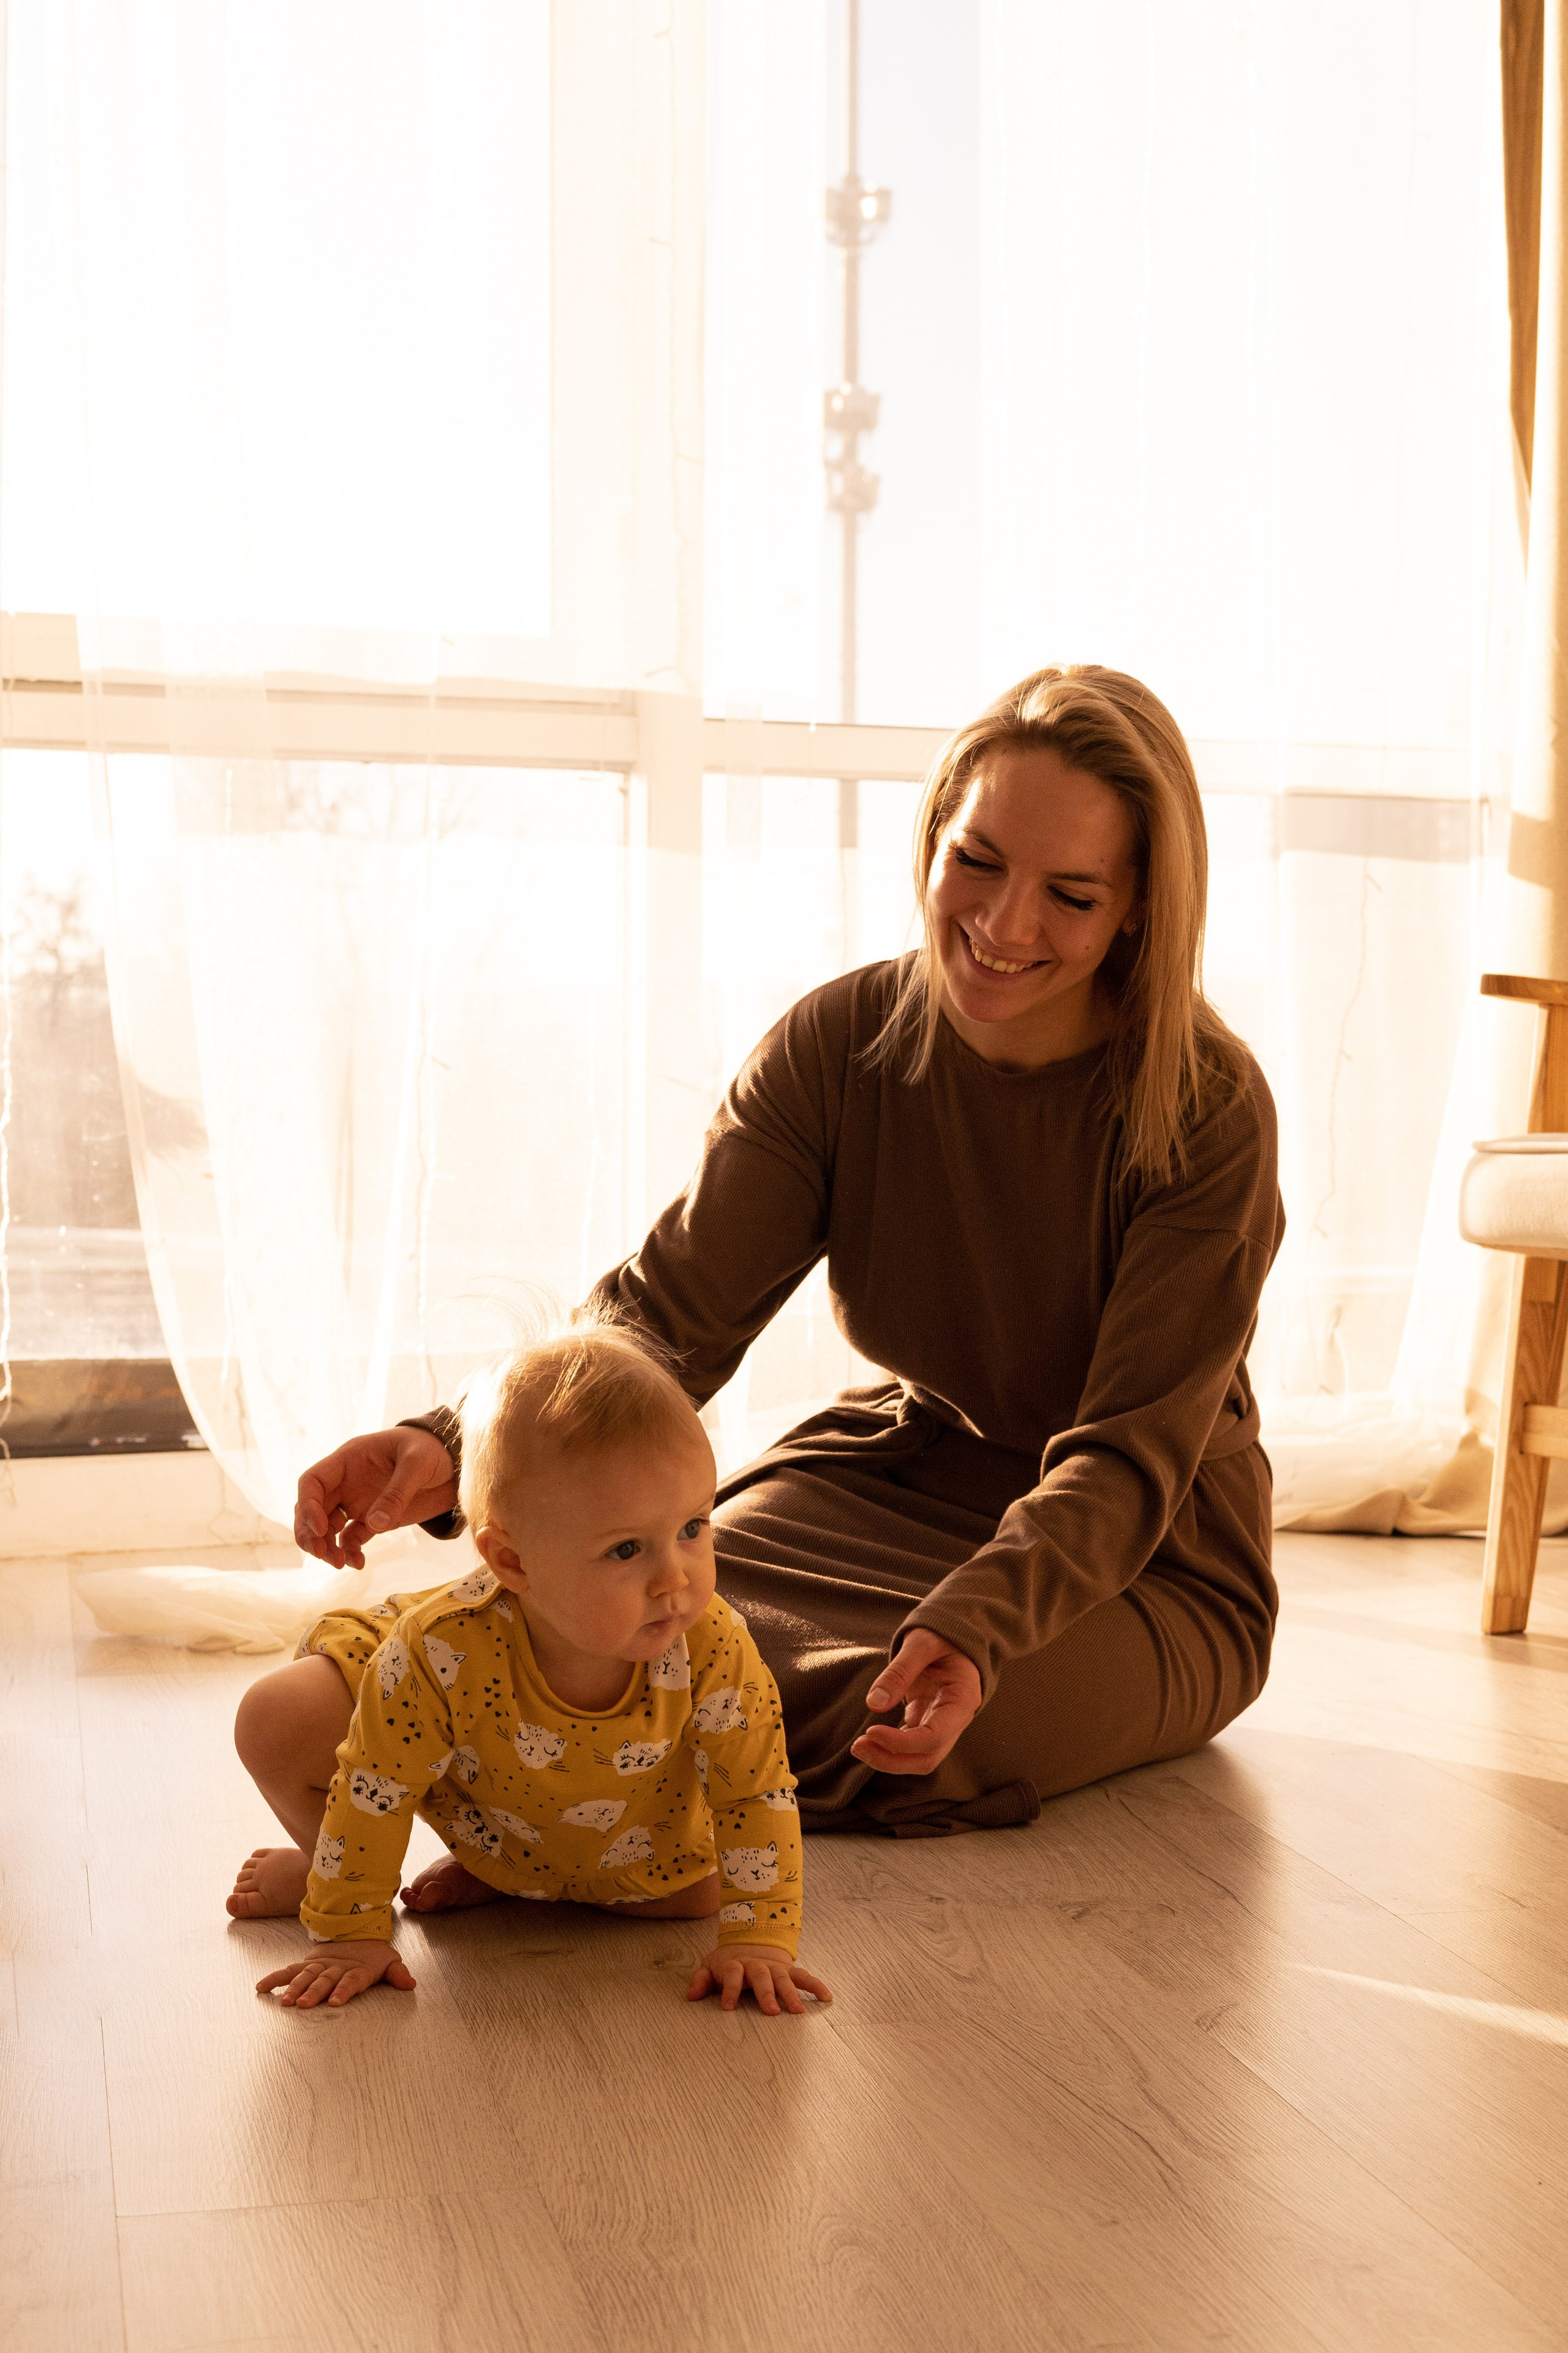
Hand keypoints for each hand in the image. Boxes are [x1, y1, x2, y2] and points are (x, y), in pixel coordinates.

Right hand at [256, 1939, 415, 2008]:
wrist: (358, 1931)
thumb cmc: (373, 1955)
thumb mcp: (390, 1961)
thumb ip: (398, 1974)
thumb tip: (411, 1983)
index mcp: (357, 1969)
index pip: (351, 1981)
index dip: (344, 1990)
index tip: (335, 2002)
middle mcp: (336, 1967)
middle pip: (325, 1980)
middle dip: (314, 1992)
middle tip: (302, 2004)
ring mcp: (320, 1965)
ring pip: (306, 1976)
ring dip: (295, 1988)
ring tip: (285, 2001)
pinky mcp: (308, 1964)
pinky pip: (290, 1971)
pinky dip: (276, 1978)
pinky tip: (261, 1987)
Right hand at [294, 1426, 456, 1567]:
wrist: (454, 1463)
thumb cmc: (432, 1449)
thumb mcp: (417, 1463)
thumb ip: (397, 1492)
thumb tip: (375, 1525)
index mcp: (349, 1460)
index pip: (312, 1482)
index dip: (308, 1506)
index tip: (320, 1529)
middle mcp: (346, 1482)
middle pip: (313, 1509)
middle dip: (310, 1533)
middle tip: (321, 1554)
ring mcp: (357, 1502)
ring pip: (327, 1528)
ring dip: (327, 1547)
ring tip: (341, 1563)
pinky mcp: (372, 1519)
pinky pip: (351, 1539)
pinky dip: (350, 1552)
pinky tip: (358, 1563)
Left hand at [686, 1943, 832, 2015]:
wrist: (750, 1939)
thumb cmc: (728, 1962)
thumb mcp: (710, 1966)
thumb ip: (701, 1980)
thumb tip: (690, 1996)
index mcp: (736, 1965)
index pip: (732, 1974)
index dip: (729, 1989)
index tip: (728, 2007)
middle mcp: (757, 1965)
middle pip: (762, 1977)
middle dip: (766, 1994)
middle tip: (772, 2012)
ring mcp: (775, 1967)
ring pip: (784, 1978)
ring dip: (791, 1993)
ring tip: (798, 2011)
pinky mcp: (788, 1970)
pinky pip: (804, 1976)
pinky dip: (816, 1985)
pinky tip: (827, 1997)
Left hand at [849, 1626, 982, 1775]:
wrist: (952, 1634)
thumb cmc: (941, 1635)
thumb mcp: (922, 1643)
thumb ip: (900, 1671)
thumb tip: (874, 1703)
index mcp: (962, 1699)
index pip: (935, 1736)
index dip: (902, 1742)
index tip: (871, 1731)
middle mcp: (956, 1719)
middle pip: (927, 1757)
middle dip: (892, 1759)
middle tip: (858, 1746)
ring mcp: (943, 1724)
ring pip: (919, 1758)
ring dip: (889, 1759)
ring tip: (859, 1747)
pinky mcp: (928, 1722)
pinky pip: (911, 1746)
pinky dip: (890, 1748)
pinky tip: (870, 1741)